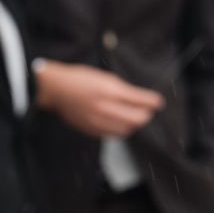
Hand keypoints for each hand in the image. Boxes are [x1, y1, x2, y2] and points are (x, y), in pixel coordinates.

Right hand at [35, 60, 163, 137]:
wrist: (56, 89)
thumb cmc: (80, 79)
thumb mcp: (106, 77)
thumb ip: (126, 90)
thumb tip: (145, 100)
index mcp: (110, 91)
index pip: (141, 101)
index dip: (153, 102)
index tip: (157, 103)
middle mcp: (105, 107)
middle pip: (137, 119)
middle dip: (145, 115)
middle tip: (146, 111)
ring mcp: (97, 120)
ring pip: (127, 129)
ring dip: (133, 124)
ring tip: (132, 116)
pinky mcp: (90, 129)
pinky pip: (112, 135)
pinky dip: (119, 129)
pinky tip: (117, 121)